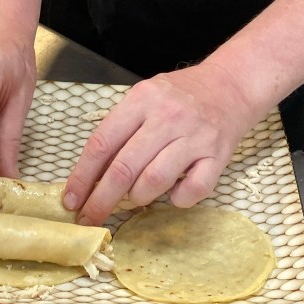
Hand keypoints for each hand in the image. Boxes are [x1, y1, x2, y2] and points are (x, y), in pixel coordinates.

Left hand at [62, 58, 263, 226]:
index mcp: (143, 99)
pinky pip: (192, 191)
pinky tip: (175, 191)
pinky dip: (178, 199)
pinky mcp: (217, 155)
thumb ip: (122, 128)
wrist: (232, 84)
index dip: (82, 176)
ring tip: (137, 196)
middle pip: (124, 168)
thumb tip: (90, 175)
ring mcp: (194, 136)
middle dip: (101, 200)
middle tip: (89, 219)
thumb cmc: (182, 94)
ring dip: (139, 198)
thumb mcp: (147, 96)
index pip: (102, 143)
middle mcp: (168, 116)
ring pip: (154, 181)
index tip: (71, 200)